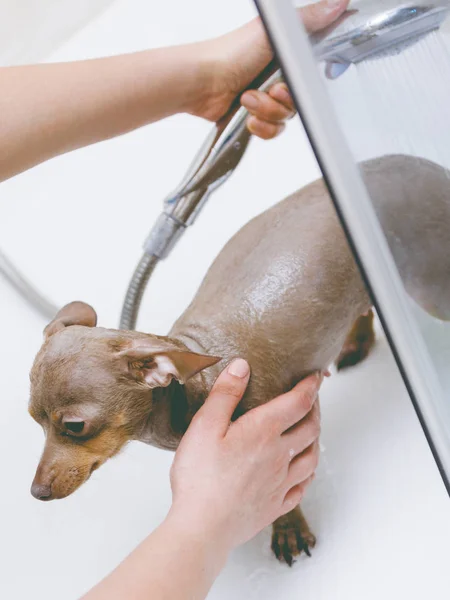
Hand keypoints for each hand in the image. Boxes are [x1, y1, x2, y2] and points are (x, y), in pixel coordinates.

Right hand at [169, 359, 321, 553]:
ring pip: (312, 456)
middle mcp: (279, 456)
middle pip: (311, 427)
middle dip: (315, 408)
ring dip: (316, 438)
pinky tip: (301, 470)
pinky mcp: (275, 505)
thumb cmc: (200, 476)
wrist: (202, 528)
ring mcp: (280, 483)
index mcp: (263, 432)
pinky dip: (307, 472)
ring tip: (310, 430)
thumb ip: (225, 394)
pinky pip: (302, 486)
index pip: (298, 402)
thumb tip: (243, 365)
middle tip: (311, 399)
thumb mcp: (205, 425)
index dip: (310, 386)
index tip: (315, 376)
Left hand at [193, 0, 348, 138]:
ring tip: (249, 99)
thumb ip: (310, 20)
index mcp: (285, 55)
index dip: (309, 81)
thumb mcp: (275, 31)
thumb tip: (338, 4)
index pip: (312, 72)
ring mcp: (265, 98)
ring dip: (268, 111)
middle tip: (270, 89)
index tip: (299, 80)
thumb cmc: (230, 53)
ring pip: (286, 117)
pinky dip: (262, 126)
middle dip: (284, 98)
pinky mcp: (254, 117)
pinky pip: (273, 130)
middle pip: (301, 99)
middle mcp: (276, 76)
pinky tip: (248, 116)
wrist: (201, 82)